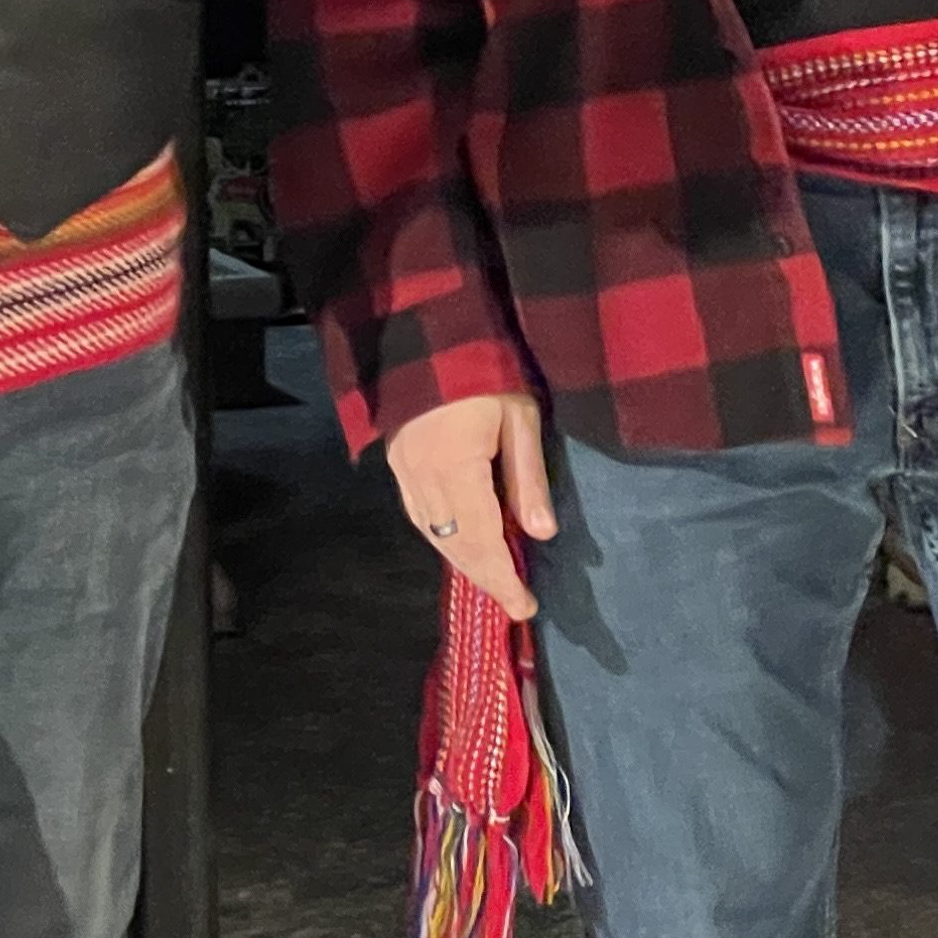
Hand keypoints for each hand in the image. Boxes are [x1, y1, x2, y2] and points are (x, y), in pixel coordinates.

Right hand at [386, 390, 555, 620]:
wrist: (426, 329)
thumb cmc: (485, 369)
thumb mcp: (520, 417)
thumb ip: (528, 477)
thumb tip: (541, 534)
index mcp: (455, 469)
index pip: (484, 541)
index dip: (504, 579)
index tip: (525, 607)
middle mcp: (422, 478)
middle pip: (455, 545)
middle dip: (486, 577)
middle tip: (514, 602)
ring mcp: (403, 471)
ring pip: (433, 534)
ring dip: (463, 560)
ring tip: (494, 578)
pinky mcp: (396, 461)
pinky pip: (419, 515)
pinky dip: (442, 537)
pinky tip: (460, 542)